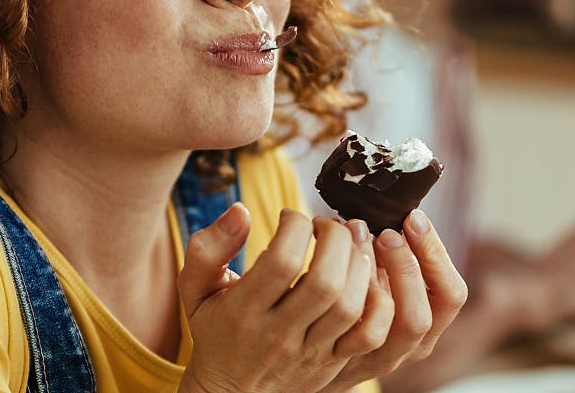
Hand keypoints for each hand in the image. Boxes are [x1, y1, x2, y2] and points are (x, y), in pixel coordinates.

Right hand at [177, 204, 380, 392]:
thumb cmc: (215, 329)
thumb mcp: (196, 288)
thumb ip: (208, 247)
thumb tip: (241, 211)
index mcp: (244, 311)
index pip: (281, 262)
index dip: (295, 227)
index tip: (291, 217)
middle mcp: (280, 334)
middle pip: (325, 282)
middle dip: (335, 239)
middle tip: (327, 225)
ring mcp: (311, 352)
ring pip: (350, 306)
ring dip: (358, 264)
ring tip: (347, 246)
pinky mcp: (334, 363)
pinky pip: (370, 335)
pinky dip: (378, 302)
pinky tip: (365, 279)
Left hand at [323, 209, 467, 391]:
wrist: (322, 347)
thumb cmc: (360, 300)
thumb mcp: (386, 277)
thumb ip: (395, 254)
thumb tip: (398, 206)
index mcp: (430, 320)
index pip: (451, 294)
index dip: (435, 253)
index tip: (413, 218)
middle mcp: (412, 345)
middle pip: (425, 315)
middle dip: (407, 266)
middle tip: (385, 234)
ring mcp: (381, 359)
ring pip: (391, 330)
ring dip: (378, 281)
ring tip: (358, 244)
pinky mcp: (349, 365)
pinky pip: (354, 337)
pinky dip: (348, 301)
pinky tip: (334, 270)